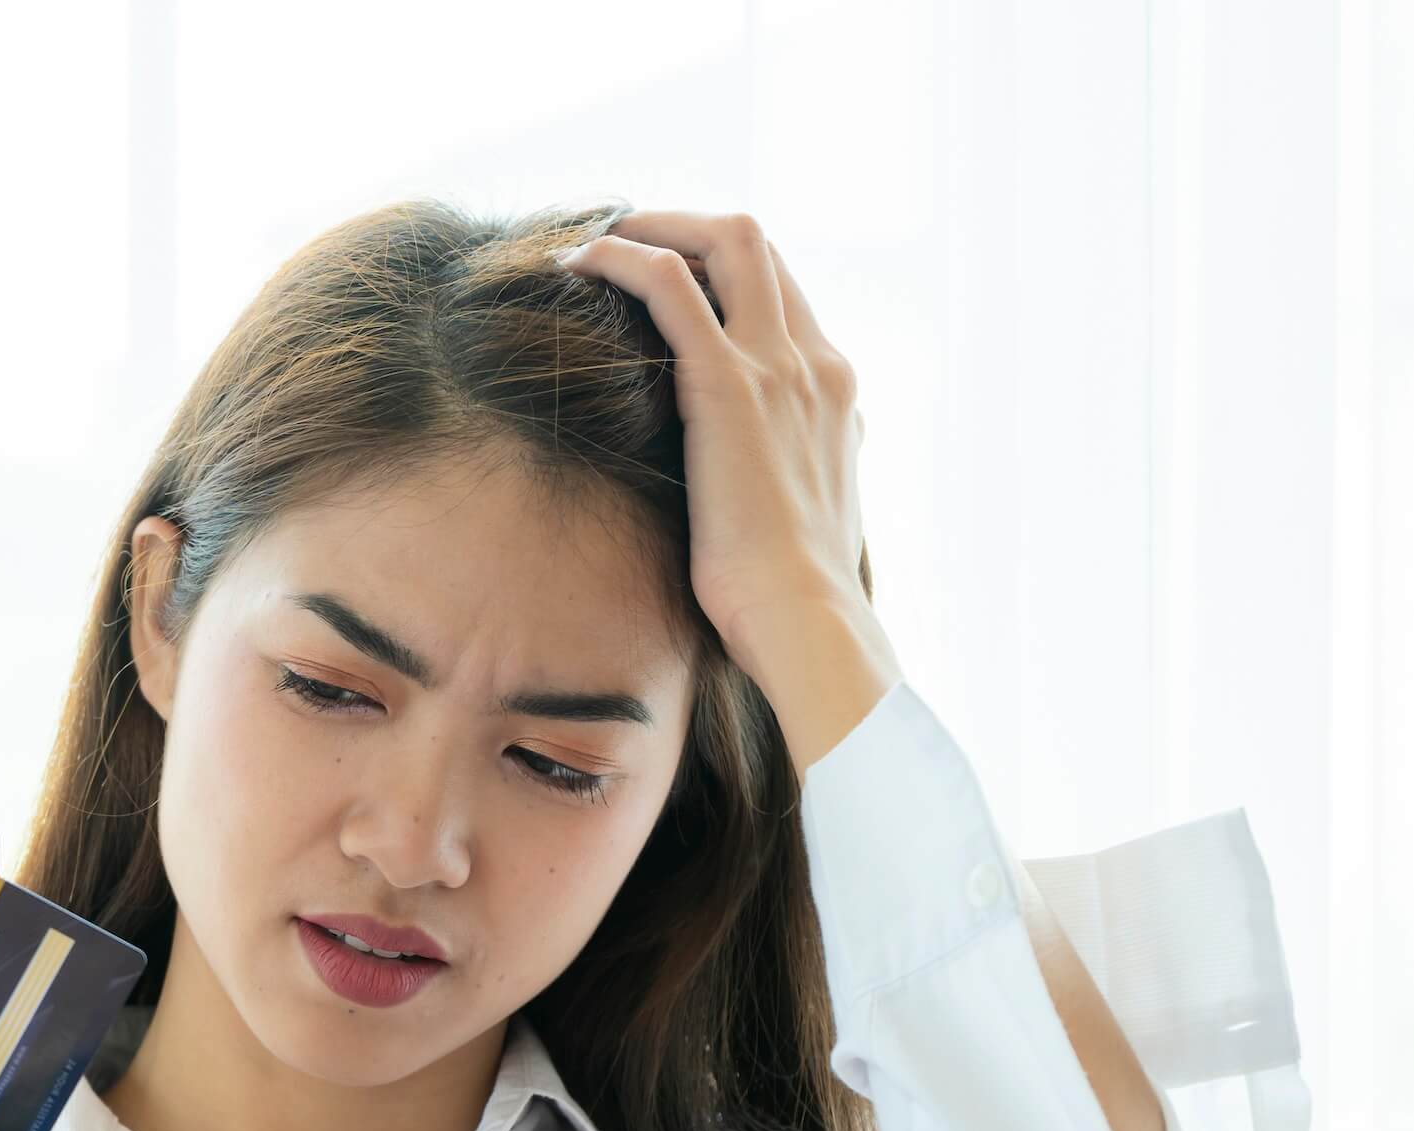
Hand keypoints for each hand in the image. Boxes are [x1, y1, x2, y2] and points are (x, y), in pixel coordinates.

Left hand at [553, 209, 870, 668]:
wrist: (807, 622)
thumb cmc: (794, 599)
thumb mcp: (803, 521)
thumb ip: (792, 477)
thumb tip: (762, 488)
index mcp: (836, 393)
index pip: (785, 295)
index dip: (725, 273)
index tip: (671, 280)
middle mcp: (815, 364)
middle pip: (762, 248)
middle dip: (690, 226)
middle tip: (628, 237)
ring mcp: (778, 368)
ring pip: (728, 241)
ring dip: (658, 225)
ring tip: (597, 238)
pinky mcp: (728, 385)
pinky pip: (671, 285)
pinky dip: (624, 258)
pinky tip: (578, 263)